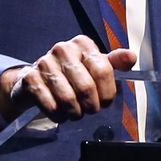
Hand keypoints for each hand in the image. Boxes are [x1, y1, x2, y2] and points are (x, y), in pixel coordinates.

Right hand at [0, 37, 137, 119]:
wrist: (36, 80)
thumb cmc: (71, 74)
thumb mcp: (94, 66)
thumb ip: (114, 63)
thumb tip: (131, 57)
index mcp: (82, 44)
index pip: (104, 70)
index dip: (108, 92)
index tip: (106, 101)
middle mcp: (63, 49)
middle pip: (86, 88)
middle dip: (91, 106)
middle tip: (90, 110)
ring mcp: (44, 62)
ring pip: (68, 99)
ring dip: (75, 113)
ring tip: (75, 113)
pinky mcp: (30, 79)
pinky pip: (50, 106)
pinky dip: (58, 116)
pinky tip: (60, 114)